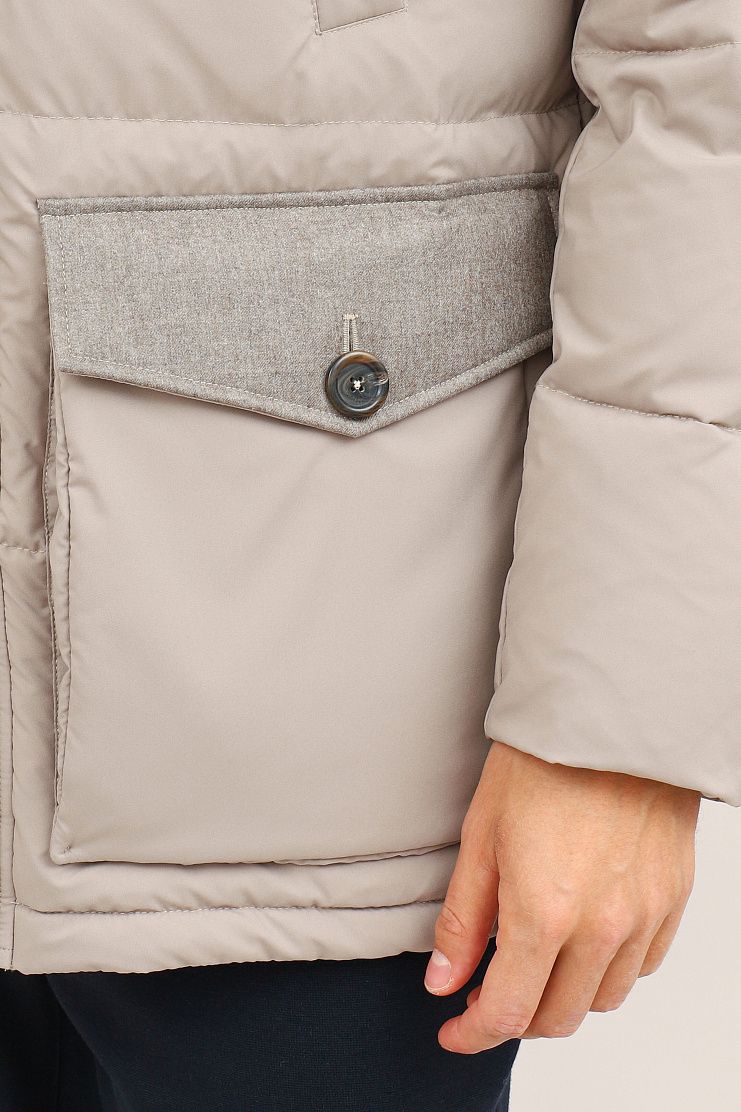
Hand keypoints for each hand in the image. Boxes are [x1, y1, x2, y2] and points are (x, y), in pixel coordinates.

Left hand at [424, 741, 700, 1052]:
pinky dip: (608, 969)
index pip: (507, 1012)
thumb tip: (443, 980)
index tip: (455, 1029)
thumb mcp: (482, 836)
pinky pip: (642, 964)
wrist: (610, 714)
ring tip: (534, 961)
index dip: (473, 1033)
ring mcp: (645, 915)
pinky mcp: (673, 897)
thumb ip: (462, 919)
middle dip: (516, 1018)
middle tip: (487, 990)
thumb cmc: (541, 762)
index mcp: (545, 912)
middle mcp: (602, 926)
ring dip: (562, 996)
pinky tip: (582, 937)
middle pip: (558, 1017)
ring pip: (603, 998)